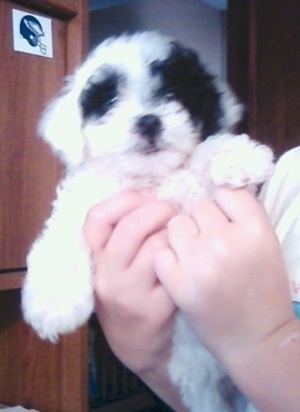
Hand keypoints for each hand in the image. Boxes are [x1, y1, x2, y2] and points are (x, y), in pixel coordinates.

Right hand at [84, 191, 177, 372]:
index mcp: (92, 261)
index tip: (148, 195)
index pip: (97, 218)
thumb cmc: (125, 293)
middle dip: (157, 209)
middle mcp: (106, 277)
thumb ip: (120, 233)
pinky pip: (175, 268)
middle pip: (130, 227)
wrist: (134, 344)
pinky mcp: (155, 309)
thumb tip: (151, 194)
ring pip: (157, 245)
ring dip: (174, 232)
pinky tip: (188, 255)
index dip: (125, 199)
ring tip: (180, 232)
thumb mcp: (110, 265)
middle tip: (172, 209)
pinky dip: (184, 254)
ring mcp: (130, 295)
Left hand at [155, 188, 294, 359]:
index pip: (226, 192)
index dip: (223, 205)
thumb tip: (213, 191)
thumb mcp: (266, 244)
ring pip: (176, 224)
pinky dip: (168, 260)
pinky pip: (161, 252)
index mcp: (255, 229)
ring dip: (182, 237)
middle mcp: (226, 241)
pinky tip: (181, 273)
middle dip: (202, 222)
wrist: (255, 337)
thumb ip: (242, 215)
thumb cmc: (262, 288)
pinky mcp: (177, 282)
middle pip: (199, 207)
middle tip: (210, 244)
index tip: (223, 221)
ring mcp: (199, 261)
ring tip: (194, 257)